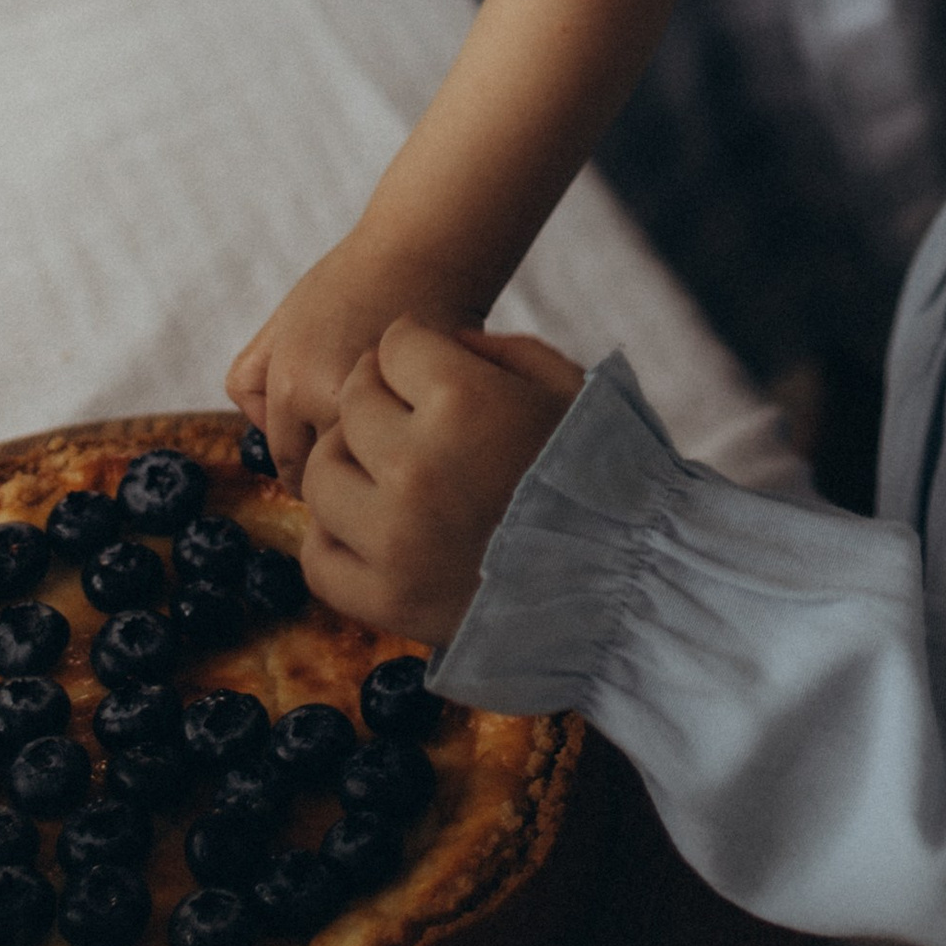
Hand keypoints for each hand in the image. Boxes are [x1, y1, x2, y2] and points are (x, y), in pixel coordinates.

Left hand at [225, 231, 494, 486]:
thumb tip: (264, 437)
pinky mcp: (432, 403)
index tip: (322, 475)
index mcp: (292, 386)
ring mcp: (385, 406)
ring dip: (375, 463)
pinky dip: (411, 442)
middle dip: (338, 473)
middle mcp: (332, 401)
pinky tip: (417, 423)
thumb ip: (253, 384)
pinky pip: (410, 445)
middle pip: (329, 474)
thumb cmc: (350, 282)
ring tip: (387, 445)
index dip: (304, 471)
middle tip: (355, 463)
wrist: (425, 247)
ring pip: (370, 466)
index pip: (289, 464)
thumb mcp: (280, 325)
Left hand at [301, 319, 583, 644]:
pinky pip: (319, 556)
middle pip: (352, 402)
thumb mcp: (564, 385)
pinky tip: (373, 530)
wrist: (626, 586)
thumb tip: (430, 346)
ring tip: (389, 476)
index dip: (418, 350)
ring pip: (322, 474)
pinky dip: (337, 539)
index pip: (395, 343)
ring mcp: (394, 539)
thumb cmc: (600, 472)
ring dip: (351, 466)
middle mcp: (417, 466)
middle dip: (381, 399)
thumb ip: (494, 350)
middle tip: (412, 420)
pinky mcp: (386, 601)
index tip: (435, 370)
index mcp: (465, 402)